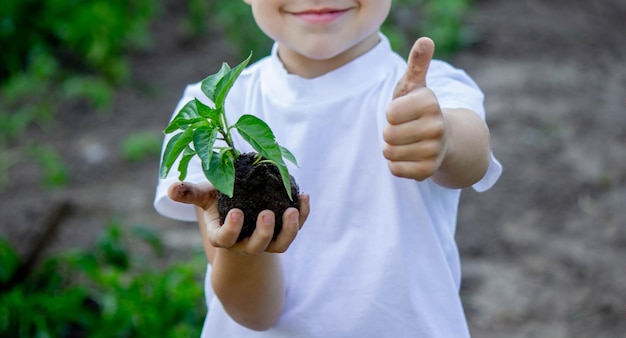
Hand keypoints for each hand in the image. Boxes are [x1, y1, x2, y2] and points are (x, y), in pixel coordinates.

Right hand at [168, 181, 309, 254]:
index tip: (237, 213)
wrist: (237, 209)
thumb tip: (171, 188)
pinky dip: (303, 214)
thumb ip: (189, 193)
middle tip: (269, 214)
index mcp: (223, 236)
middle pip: (257, 246)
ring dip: (290, 230)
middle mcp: (245, 243)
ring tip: (293, 210)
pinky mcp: (283, 233)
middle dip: (264, 233)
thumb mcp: (204, 195)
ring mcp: (266, 241)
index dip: (231, 230)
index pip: (226, 239)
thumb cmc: (217, 201)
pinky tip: (304, 196)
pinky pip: (296, 228)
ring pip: (280, 244)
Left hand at [383, 37, 447, 180]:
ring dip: (392, 148)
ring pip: (389, 153)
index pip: (390, 113)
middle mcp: (437, 127)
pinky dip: (396, 164)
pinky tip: (409, 156)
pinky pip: (395, 169)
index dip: (392, 113)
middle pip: (388, 134)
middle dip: (390, 132)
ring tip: (407, 142)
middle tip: (405, 129)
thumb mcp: (415, 85)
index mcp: (430, 103)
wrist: (444, 140)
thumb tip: (425, 40)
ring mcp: (434, 151)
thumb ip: (417, 64)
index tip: (405, 112)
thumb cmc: (419, 109)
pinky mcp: (428, 171)